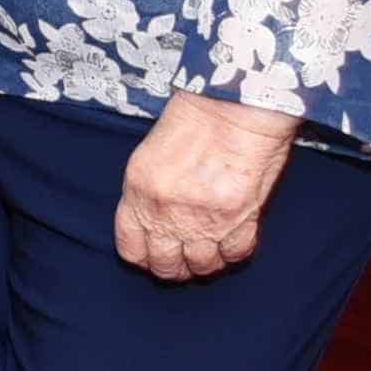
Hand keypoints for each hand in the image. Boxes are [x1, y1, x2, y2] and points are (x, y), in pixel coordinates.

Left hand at [114, 92, 296, 280]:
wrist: (235, 103)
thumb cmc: (196, 117)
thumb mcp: (151, 154)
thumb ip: (149, 193)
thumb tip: (155, 223)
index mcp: (139, 192)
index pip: (131, 248)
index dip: (143, 257)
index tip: (154, 254)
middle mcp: (165, 212)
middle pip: (165, 265)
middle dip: (174, 268)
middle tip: (185, 259)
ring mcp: (203, 220)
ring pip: (201, 266)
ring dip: (206, 263)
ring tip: (212, 249)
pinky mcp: (239, 219)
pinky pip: (236, 253)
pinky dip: (235, 251)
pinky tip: (235, 237)